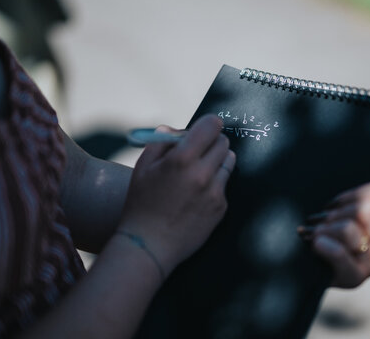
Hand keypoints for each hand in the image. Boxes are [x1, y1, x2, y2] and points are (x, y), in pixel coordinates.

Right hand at [119, 115, 235, 276]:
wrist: (149, 245)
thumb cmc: (141, 204)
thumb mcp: (143, 168)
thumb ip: (160, 142)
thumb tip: (176, 129)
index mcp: (181, 159)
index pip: (211, 126)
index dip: (208, 124)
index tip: (205, 129)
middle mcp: (202, 173)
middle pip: (223, 142)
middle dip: (212, 142)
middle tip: (200, 151)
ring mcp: (214, 191)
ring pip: (228, 162)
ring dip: (217, 161)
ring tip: (199, 172)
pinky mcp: (221, 207)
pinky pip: (224, 185)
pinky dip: (214, 184)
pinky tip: (197, 195)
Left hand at [298, 125, 369, 287]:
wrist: (294, 255)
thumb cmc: (323, 217)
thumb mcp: (345, 188)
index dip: (351, 192)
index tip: (333, 200)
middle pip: (365, 210)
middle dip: (334, 211)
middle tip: (319, 217)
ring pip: (352, 230)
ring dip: (325, 228)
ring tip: (313, 232)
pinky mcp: (355, 278)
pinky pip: (344, 255)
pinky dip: (324, 246)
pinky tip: (313, 243)